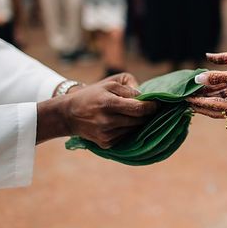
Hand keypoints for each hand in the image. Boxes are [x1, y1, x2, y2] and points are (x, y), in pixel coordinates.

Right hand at [37, 73, 156, 147]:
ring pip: (134, 129)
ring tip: (135, 114)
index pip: (139, 108)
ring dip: (138, 122)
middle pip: (139, 120)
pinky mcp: (106, 143)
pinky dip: (128, 129)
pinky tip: (123, 122)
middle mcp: (107, 121)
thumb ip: (130, 88)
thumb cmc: (94, 95)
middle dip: (146, 114)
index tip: (157, 104)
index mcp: (108, 103)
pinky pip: (126, 136)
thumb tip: (146, 98)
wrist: (69, 114)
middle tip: (150, 108)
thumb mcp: (110, 84)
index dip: (151, 106)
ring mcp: (106, 134)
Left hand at [187, 67, 226, 119]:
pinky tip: (212, 86)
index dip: (196, 101)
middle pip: (213, 108)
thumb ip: (215, 78)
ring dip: (209, 96)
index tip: (183, 97)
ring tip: (197, 89)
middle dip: (200, 102)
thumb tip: (197, 79)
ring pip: (221, 102)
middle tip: (186, 98)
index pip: (209, 106)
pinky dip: (219, 93)